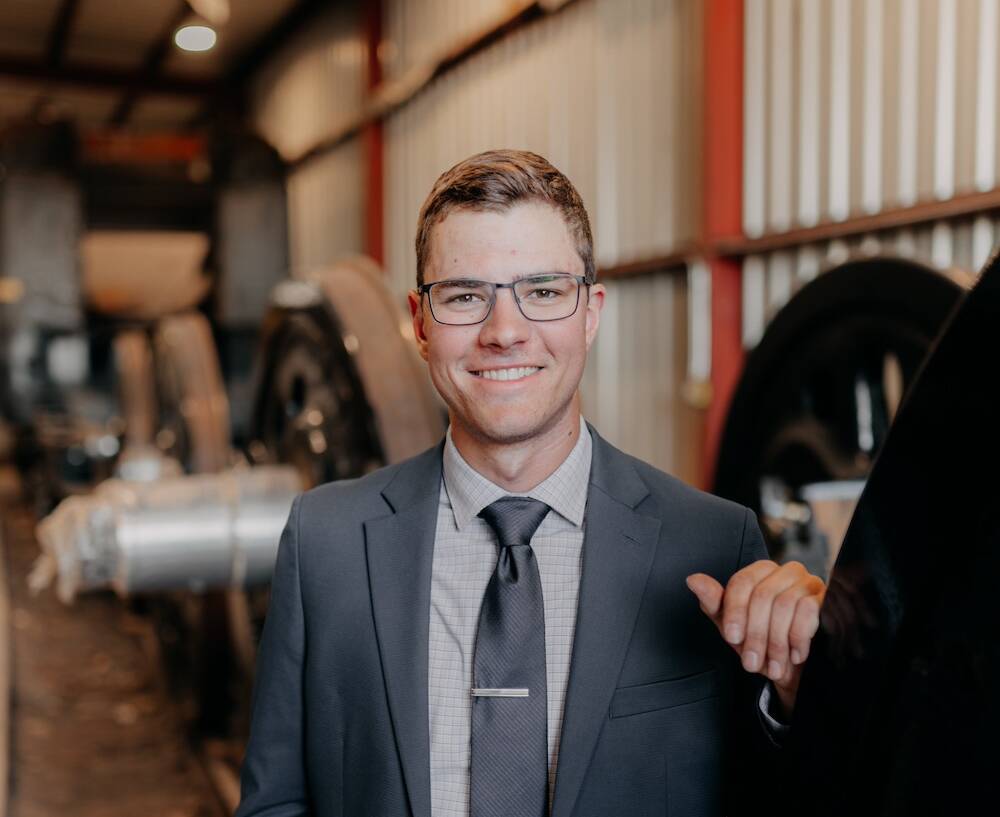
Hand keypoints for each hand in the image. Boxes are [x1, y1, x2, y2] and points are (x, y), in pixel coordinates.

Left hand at [685, 560, 824, 716]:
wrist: (795, 671)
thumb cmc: (762, 644)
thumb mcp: (732, 626)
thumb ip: (714, 603)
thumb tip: (693, 579)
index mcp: (761, 571)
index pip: (742, 582)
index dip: (734, 611)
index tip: (731, 638)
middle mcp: (787, 571)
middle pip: (763, 595)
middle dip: (755, 634)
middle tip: (751, 663)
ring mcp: (811, 583)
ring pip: (784, 605)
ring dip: (775, 642)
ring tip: (771, 666)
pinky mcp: (829, 600)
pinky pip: (809, 612)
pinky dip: (797, 639)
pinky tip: (794, 656)